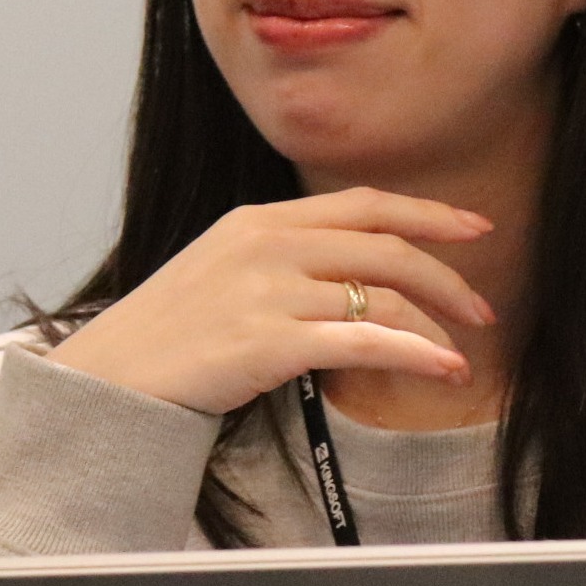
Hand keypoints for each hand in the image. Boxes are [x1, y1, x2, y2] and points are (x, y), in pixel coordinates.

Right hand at [46, 187, 496, 414]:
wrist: (104, 382)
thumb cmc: (164, 338)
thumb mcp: (219, 272)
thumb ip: (279, 260)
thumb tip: (348, 278)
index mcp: (258, 221)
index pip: (362, 204)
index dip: (425, 212)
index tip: (473, 226)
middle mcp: (266, 245)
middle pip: (384, 246)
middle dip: (444, 277)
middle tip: (482, 307)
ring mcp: (266, 291)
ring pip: (380, 298)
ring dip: (435, 327)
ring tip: (462, 355)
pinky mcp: (267, 341)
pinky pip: (363, 342)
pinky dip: (414, 354)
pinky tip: (441, 368)